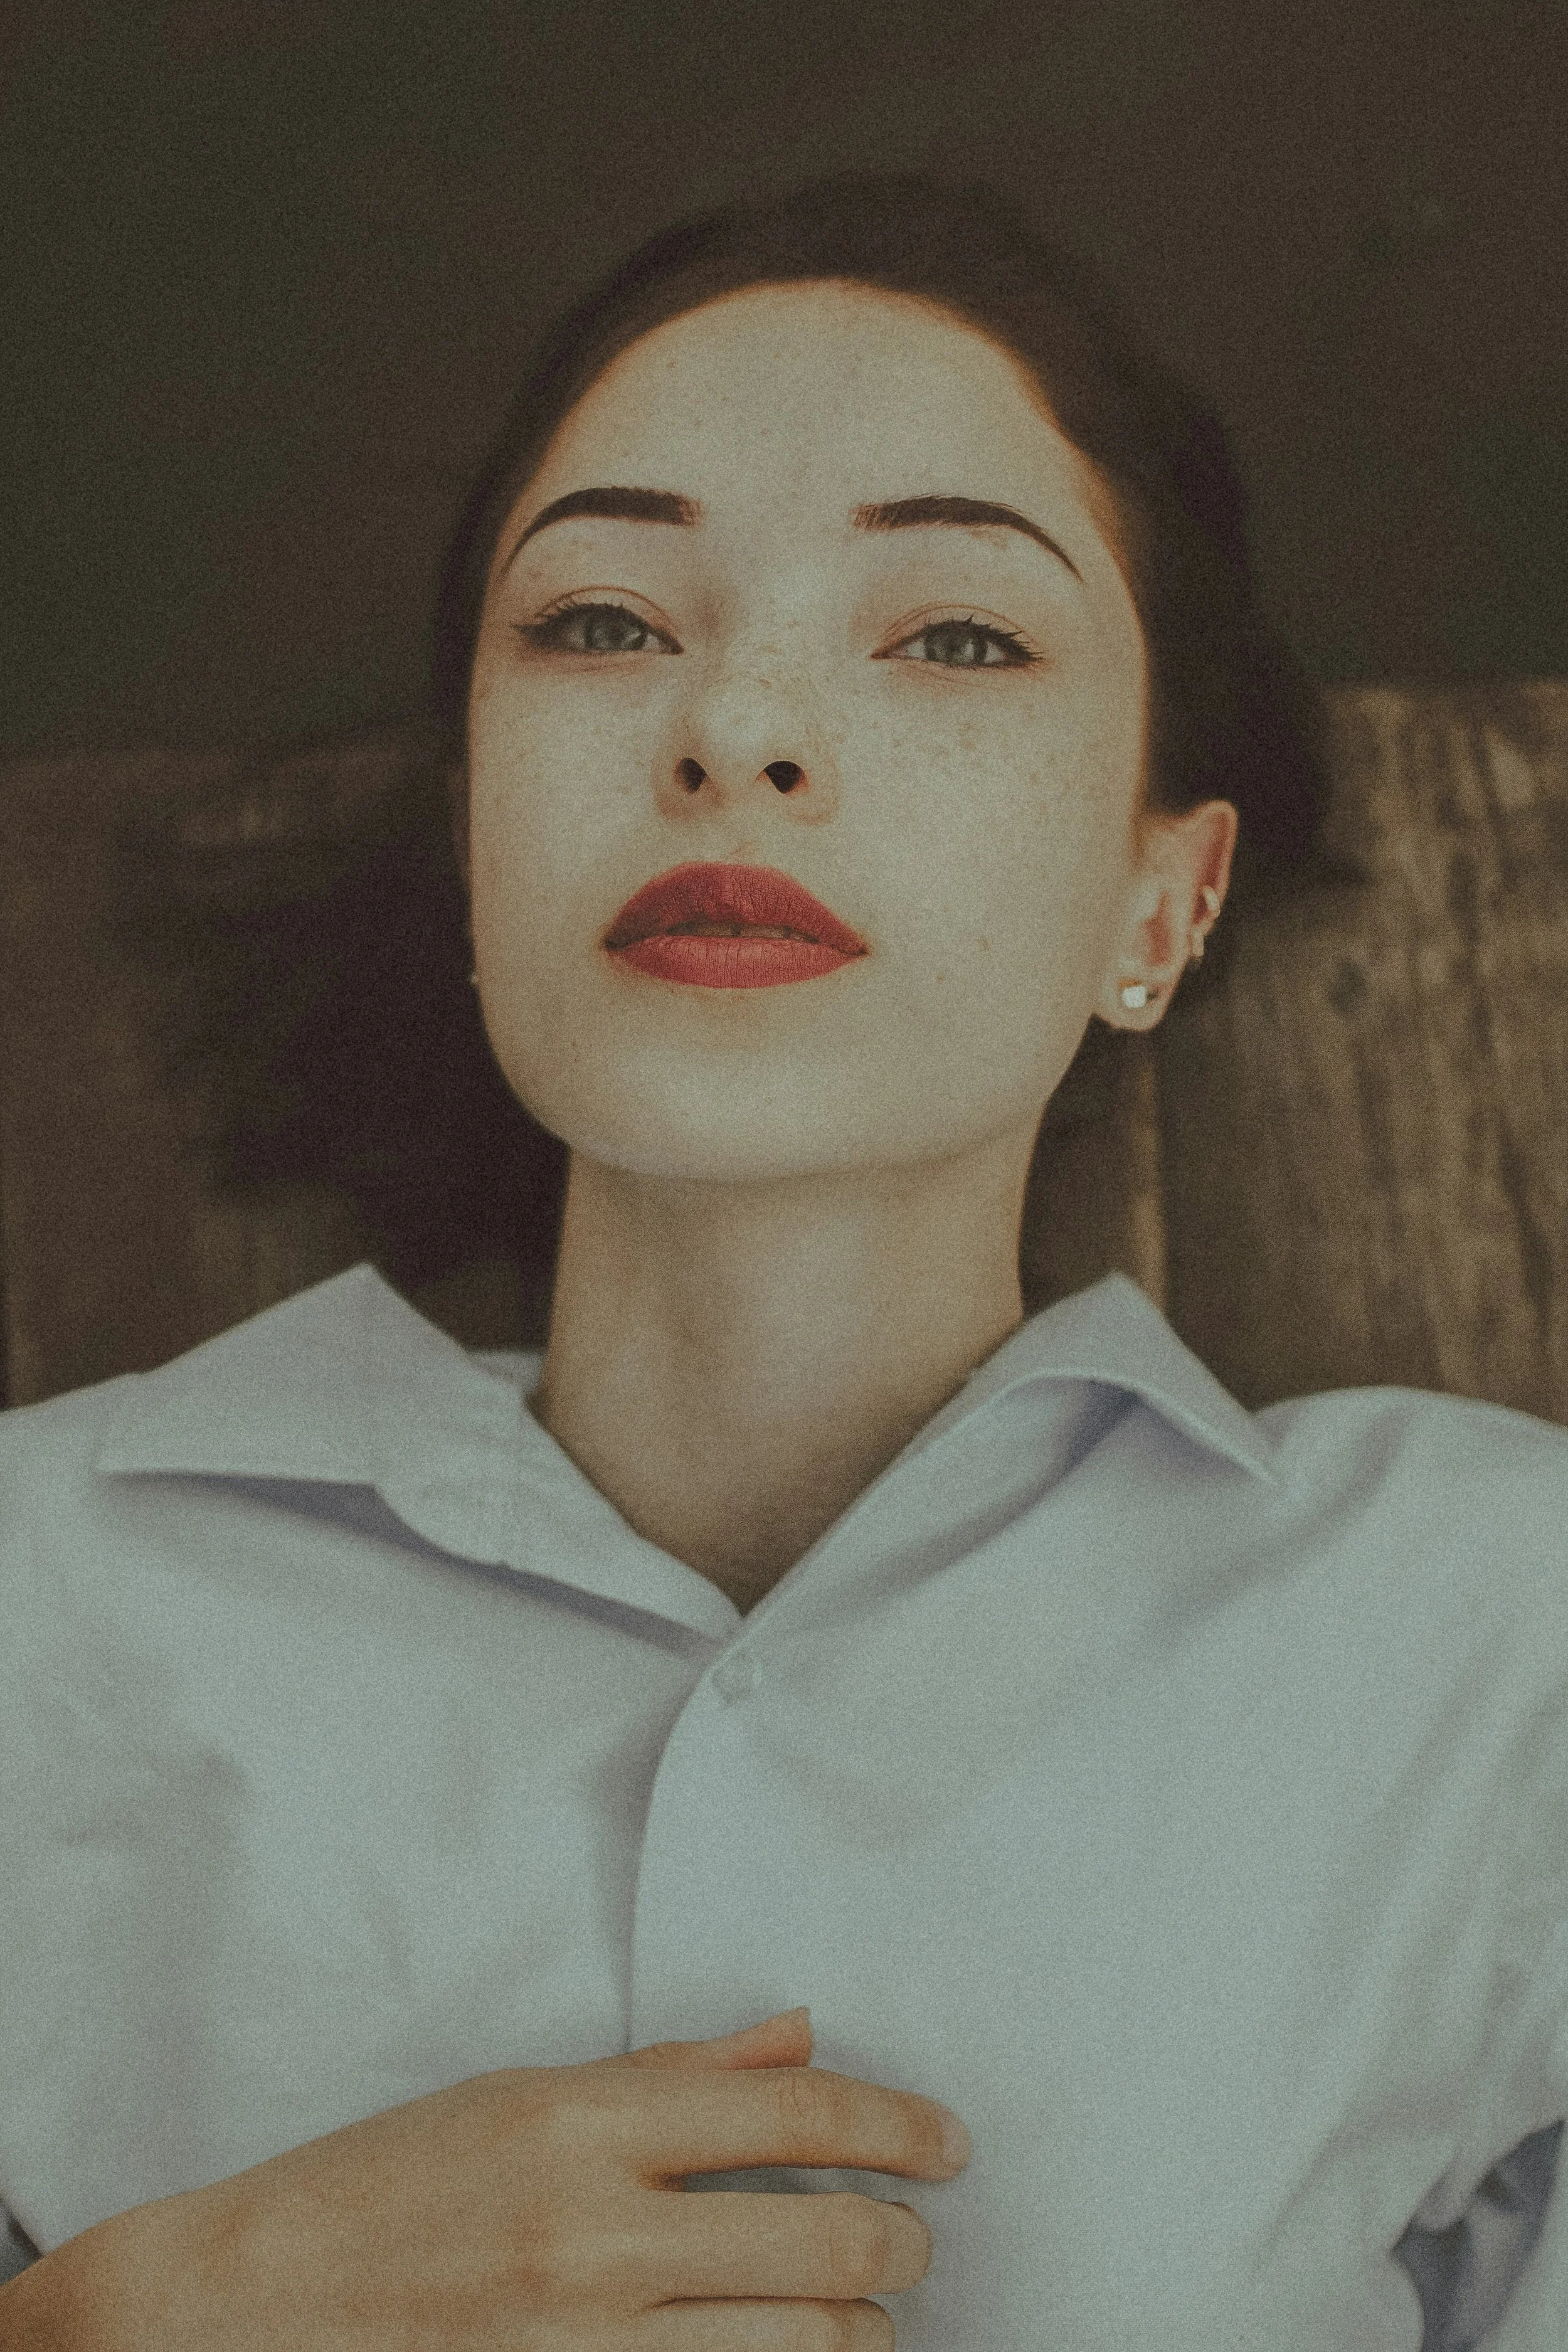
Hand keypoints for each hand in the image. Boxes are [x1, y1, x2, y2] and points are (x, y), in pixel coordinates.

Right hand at [38, 2006, 970, 2349]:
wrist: (250, 2308)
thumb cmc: (381, 2188)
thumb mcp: (521, 2097)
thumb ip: (671, 2074)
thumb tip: (796, 2038)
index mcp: (583, 2124)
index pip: (791, 2111)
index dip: (893, 2123)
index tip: (944, 2143)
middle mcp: (595, 2233)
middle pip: (820, 2238)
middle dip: (898, 2244)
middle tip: (913, 2243)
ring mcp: (585, 2342)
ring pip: (797, 2347)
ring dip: (857, 2335)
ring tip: (864, 2320)